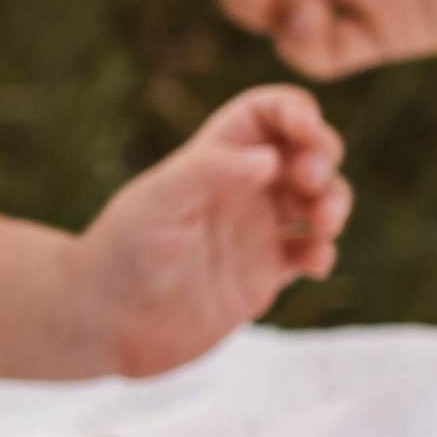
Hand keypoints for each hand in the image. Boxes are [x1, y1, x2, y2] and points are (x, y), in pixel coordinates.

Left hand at [74, 88, 350, 377]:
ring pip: (317, 201)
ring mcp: (252, 233)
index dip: (295, 111)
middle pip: (303, 152)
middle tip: (310, 182)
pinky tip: (313, 263)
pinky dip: (323, 252)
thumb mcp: (157, 204)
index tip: (306, 132)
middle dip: (323, 156)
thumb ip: (208, 173)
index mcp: (211, 159)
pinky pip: (309, 253)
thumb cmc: (120, 255)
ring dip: (335, 202)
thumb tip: (270, 157)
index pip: (265, 113)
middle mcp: (237, 190)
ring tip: (322, 223)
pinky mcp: (260, 277)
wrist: (101, 325)